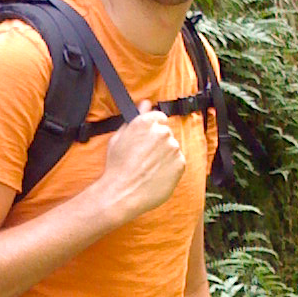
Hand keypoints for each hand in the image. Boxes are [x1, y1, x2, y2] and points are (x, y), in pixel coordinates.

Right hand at [96, 102, 185, 223]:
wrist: (123, 193)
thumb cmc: (117, 167)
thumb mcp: (119, 137)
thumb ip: (135, 117)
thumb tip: (145, 103)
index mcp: (146, 122)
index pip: (159, 117)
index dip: (152, 130)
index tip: (147, 141)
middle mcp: (162, 132)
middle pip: (166, 133)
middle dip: (158, 143)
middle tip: (145, 158)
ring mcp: (173, 148)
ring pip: (172, 148)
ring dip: (165, 156)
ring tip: (149, 169)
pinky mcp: (180, 164)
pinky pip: (178, 162)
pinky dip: (170, 168)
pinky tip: (156, 175)